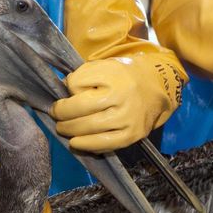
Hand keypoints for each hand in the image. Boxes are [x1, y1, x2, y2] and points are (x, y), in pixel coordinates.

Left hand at [51, 57, 179, 152]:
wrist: (155, 87)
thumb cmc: (122, 77)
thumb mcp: (102, 67)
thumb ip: (81, 77)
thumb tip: (64, 95)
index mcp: (113, 77)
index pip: (77, 89)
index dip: (63, 102)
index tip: (58, 105)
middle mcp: (122, 98)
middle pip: (82, 112)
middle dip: (63, 118)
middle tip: (57, 119)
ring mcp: (128, 118)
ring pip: (91, 129)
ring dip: (71, 132)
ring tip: (64, 129)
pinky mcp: (133, 134)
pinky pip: (106, 145)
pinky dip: (88, 145)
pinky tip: (77, 142)